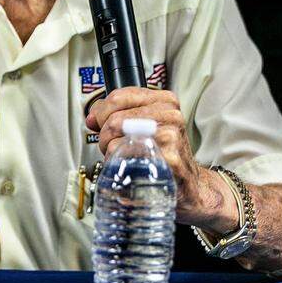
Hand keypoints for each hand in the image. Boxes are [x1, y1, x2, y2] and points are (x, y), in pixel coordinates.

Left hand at [86, 87, 233, 227]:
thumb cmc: (165, 156)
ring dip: (109, 151)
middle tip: (109, 146)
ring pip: (117, 136)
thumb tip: (92, 117)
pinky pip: (125, 156)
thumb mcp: (146, 126)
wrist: (189, 186)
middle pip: (114, 118)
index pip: (119, 96)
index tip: (98, 123)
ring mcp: (170, 136)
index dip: (101, 112)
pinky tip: (127, 169)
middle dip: (103, 136)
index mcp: (165, 101)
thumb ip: (119, 115)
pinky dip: (118, 164)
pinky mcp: (168, 158)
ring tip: (120, 158)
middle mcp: (170, 115)